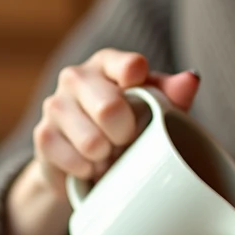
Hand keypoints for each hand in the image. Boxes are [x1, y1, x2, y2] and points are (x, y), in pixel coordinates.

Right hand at [2, 51, 197, 234]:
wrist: (86, 161)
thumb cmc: (129, 126)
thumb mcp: (155, 110)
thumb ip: (173, 95)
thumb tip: (191, 79)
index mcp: (108, 64)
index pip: (128, 65)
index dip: (137, 80)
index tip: (139, 90)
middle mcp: (77, 77)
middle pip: (109, 108)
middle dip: (126, 135)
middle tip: (127, 141)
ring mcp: (55, 105)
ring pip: (91, 141)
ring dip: (106, 157)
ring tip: (109, 155)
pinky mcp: (43, 135)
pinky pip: (73, 160)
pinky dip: (88, 170)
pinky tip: (91, 166)